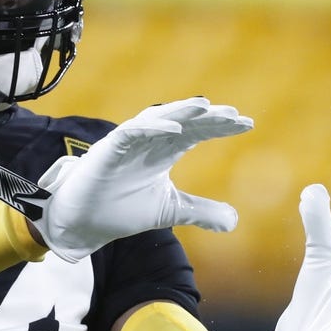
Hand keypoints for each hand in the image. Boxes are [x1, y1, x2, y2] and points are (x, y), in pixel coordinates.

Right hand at [0, 97, 251, 261]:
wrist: (83, 224)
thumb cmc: (121, 209)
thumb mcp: (170, 210)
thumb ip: (200, 211)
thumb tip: (235, 221)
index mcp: (163, 152)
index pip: (197, 131)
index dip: (220, 126)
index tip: (247, 124)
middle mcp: (148, 141)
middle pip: (183, 121)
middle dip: (209, 116)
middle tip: (236, 115)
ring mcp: (128, 143)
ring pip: (159, 119)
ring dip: (181, 112)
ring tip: (206, 107)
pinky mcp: (109, 149)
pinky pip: (132, 132)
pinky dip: (152, 127)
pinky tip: (175, 128)